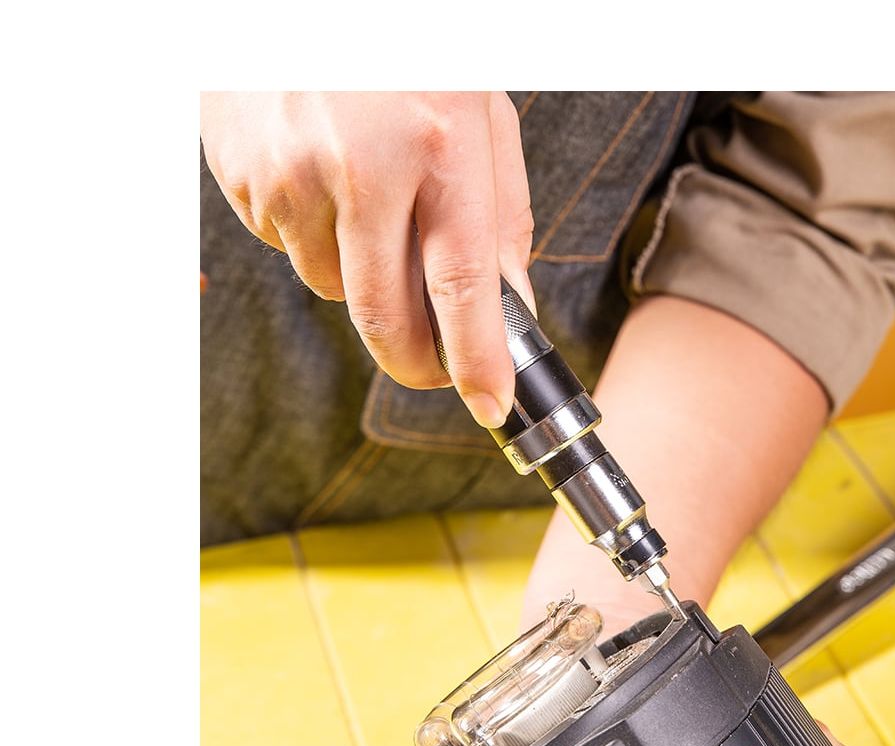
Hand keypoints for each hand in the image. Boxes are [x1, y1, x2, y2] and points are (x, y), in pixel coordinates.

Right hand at [199, 91, 534, 427]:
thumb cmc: (409, 53)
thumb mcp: (480, 113)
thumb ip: (502, 212)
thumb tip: (511, 302)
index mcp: (438, 145)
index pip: (463, 285)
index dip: (478, 360)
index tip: (490, 405)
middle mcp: (362, 167)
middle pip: (385, 316)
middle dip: (416, 360)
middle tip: (436, 366)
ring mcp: (292, 175)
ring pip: (335, 287)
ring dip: (363, 273)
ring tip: (373, 200)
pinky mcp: (246, 178)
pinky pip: (289, 248)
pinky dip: (315, 234)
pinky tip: (326, 177)